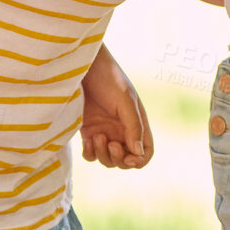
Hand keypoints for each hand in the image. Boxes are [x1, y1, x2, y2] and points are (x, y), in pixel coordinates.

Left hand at [80, 50, 151, 168]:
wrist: (84, 68)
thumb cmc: (108, 78)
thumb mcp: (125, 100)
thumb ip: (133, 126)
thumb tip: (138, 152)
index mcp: (137, 124)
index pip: (145, 152)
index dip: (139, 160)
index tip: (129, 157)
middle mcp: (122, 131)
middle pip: (125, 160)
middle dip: (118, 158)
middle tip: (110, 143)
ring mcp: (105, 132)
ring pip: (108, 160)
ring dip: (103, 155)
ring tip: (98, 136)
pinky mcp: (87, 132)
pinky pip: (91, 154)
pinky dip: (90, 153)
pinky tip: (87, 139)